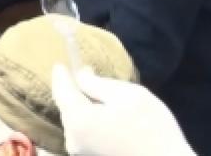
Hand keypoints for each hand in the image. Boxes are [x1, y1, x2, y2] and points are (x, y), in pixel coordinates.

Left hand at [51, 65, 195, 155]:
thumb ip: (97, 84)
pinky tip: (103, 116)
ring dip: (82, 108)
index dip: (61, 76)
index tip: (60, 64)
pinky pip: (83, 134)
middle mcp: (73, 139)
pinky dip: (89, 122)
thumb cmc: (150, 128)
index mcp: (78, 119)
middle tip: (82, 76)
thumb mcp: (127, 95)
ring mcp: (81, 153)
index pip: (61, 91)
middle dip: (73, 92)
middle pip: (66, 108)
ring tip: (95, 96)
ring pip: (75, 122)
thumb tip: (80, 76)